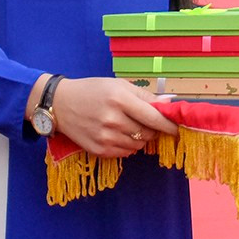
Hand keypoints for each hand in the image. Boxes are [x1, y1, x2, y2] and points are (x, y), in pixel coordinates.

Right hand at [38, 78, 177, 157]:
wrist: (60, 104)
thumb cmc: (92, 91)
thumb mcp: (118, 85)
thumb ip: (145, 95)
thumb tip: (169, 103)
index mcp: (119, 100)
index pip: (153, 117)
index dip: (169, 124)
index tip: (178, 128)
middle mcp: (112, 120)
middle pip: (148, 133)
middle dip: (153, 129)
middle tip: (146, 122)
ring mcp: (104, 137)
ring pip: (138, 145)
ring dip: (141, 138)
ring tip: (129, 126)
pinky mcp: (98, 150)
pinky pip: (125, 153)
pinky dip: (128, 146)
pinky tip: (118, 134)